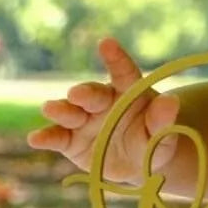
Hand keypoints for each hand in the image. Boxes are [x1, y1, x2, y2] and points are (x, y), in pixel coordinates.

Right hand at [28, 36, 180, 182]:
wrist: (139, 165)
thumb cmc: (153, 142)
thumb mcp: (163, 135)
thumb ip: (163, 120)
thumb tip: (171, 101)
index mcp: (127, 93)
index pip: (123, 72)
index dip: (116, 58)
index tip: (107, 43)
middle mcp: (101, 102)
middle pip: (92, 94)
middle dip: (84, 93)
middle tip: (78, 94)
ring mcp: (82, 120)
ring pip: (69, 112)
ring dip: (60, 110)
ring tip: (50, 109)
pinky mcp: (70, 141)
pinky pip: (57, 138)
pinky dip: (46, 138)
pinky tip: (35, 139)